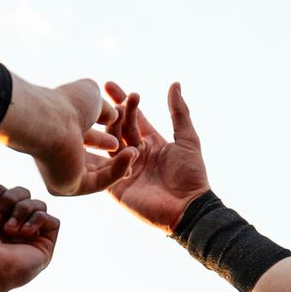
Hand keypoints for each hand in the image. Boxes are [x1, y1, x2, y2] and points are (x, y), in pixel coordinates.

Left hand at [0, 77, 125, 196]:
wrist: (51, 121)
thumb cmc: (66, 104)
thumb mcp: (92, 98)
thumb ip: (104, 108)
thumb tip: (114, 116)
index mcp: (59, 134)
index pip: (86, 139)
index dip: (106, 136)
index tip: (122, 131)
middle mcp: (58, 156)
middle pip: (93, 160)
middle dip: (114, 155)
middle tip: (133, 148)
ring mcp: (63, 174)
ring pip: (98, 174)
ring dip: (120, 164)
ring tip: (135, 152)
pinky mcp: (70, 187)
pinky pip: (99, 183)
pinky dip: (117, 170)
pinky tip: (131, 155)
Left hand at [0, 155, 58, 291]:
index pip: (7, 189)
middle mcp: (13, 224)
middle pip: (24, 192)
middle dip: (11, 201)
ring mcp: (30, 236)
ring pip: (39, 204)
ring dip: (22, 211)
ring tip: (8, 230)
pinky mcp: (45, 245)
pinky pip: (52, 220)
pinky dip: (37, 220)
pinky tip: (23, 233)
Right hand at [103, 81, 210, 232]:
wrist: (189, 208)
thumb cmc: (191, 175)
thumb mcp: (187, 139)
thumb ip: (179, 112)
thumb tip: (175, 84)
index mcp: (151, 142)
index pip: (133, 118)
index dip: (122, 101)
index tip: (109, 84)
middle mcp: (135, 154)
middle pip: (120, 129)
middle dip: (114, 112)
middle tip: (108, 99)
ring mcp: (124, 170)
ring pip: (110, 145)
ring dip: (108, 130)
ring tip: (105, 116)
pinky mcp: (116, 186)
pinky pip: (106, 169)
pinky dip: (104, 156)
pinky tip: (99, 141)